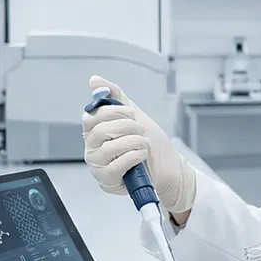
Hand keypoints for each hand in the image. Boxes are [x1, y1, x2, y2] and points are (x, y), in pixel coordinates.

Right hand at [82, 75, 196, 213]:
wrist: (169, 167)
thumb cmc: (150, 144)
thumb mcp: (134, 115)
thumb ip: (115, 97)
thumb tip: (95, 80)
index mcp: (95, 132)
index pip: (90, 116)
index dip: (113, 112)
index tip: (131, 114)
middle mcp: (92, 149)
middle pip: (100, 130)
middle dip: (128, 126)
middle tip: (141, 130)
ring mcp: (98, 166)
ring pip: (109, 147)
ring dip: (134, 142)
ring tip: (144, 144)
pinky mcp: (108, 181)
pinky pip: (116, 165)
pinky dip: (134, 156)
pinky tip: (142, 156)